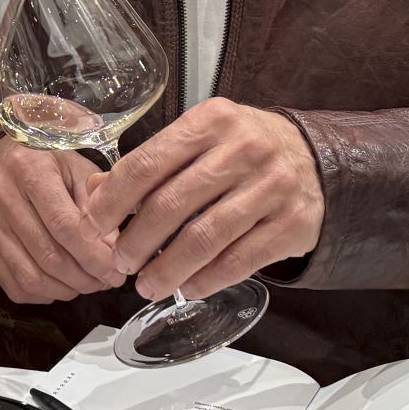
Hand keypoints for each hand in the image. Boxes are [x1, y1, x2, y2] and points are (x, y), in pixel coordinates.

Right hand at [0, 138, 125, 303]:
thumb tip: (113, 249)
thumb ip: (97, 204)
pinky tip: (61, 285)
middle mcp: (2, 197)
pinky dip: (43, 294)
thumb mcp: (77, 167)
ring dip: (66, 290)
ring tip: (88, 284)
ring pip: (31, 277)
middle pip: (49, 256)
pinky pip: (13, 285)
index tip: (116, 271)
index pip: (64, 225)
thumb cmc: (46, 161)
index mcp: (30, 171)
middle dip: (85, 278)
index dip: (94, 256)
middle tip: (107, 281)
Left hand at [84, 100, 323, 302]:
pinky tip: (189, 288)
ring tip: (147, 285)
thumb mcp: (199, 139)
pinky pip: (239, 260)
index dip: (113, 200)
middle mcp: (243, 149)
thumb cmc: (243, 149)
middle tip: (119, 262)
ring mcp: (271, 187)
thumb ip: (150, 163)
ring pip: (204, 238)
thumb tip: (95, 192)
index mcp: (211, 121)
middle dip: (137, 240)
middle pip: (172, 204)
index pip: (148, 163)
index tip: (93, 224)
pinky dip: (207, 279)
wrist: (315, 159)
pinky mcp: (292, 223)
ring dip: (168, 269)